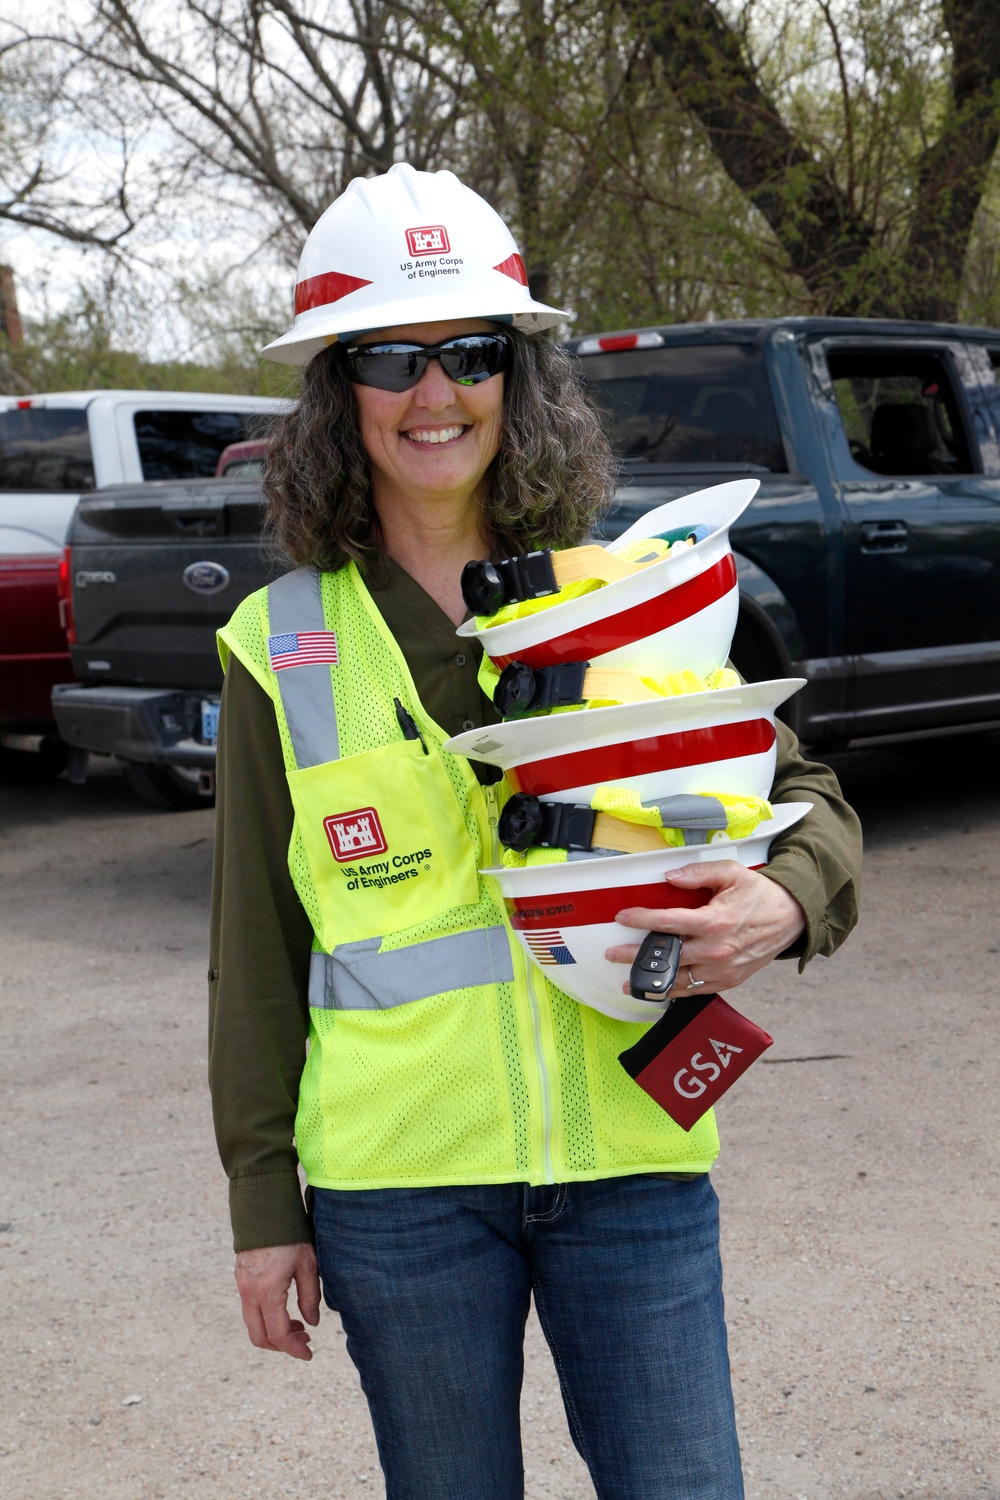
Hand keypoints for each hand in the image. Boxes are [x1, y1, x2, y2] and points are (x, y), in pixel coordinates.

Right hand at [234, 1242, 320, 1360]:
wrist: (264, 1209)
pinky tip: (285, 1311)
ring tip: (299, 1326)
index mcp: (269, 1291)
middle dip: (282, 1346)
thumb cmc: (290, 1234)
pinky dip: (266, 1319)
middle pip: (260, 1337)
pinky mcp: (241, 1280)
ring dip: (274, 1333)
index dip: (294, 1349)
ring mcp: (242, 1287)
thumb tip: (312, 1324)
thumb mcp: (308, 1264)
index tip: (309, 1354)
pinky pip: (250, 1310)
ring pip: (253, 1325)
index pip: (279, 1334)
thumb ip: (310, 1296)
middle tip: (305, 1341)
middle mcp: (250, 1293)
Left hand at [604, 861, 805, 995]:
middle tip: (614, 954)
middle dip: (636, 956)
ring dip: (651, 981)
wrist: (791, 918)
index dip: (642, 920)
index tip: (623, 918)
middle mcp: (716, 950)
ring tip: (628, 981)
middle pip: (667, 956)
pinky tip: (657, 989)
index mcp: (715, 922)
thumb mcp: (731, 873)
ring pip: (679, 980)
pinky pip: (695, 990)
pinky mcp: (728, 981)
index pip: (668, 923)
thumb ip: (697, 874)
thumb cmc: (759, 894)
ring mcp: (722, 970)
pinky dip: (674, 991)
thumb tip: (669, 877)